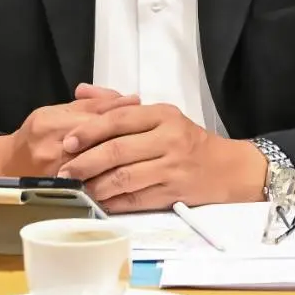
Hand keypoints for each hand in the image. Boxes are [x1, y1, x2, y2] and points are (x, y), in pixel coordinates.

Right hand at [0, 85, 139, 177]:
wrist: (9, 165)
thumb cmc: (36, 134)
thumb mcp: (59, 110)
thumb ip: (95, 104)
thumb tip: (132, 100)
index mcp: (51, 124)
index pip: (95, 120)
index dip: (122, 118)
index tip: (143, 118)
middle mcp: (53, 150)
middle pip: (101, 145)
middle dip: (127, 142)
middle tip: (149, 141)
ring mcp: (58, 175)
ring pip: (100, 168)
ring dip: (123, 164)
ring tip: (143, 159)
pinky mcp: (63, 193)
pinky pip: (95, 187)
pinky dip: (112, 181)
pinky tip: (127, 178)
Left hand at [56, 101, 268, 211]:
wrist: (229, 169)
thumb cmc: (187, 140)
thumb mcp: (159, 115)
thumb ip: (118, 104)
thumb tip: (81, 92)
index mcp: (162, 115)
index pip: (119, 119)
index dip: (90, 130)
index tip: (68, 142)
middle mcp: (168, 139)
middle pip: (118, 150)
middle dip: (86, 162)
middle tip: (65, 171)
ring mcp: (173, 167)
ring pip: (125, 177)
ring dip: (97, 185)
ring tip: (78, 189)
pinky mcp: (175, 192)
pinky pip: (138, 199)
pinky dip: (115, 202)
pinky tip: (100, 202)